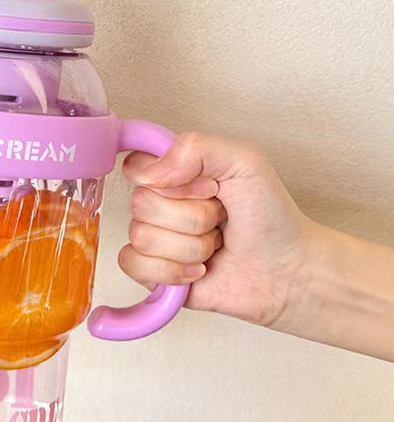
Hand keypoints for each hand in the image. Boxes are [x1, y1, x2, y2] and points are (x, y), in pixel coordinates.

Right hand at [121, 132, 317, 329]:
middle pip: (140, 204)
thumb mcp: (245, 162)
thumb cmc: (271, 216)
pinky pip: (134, 265)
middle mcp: (160, 203)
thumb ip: (197, 149)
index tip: (209, 188)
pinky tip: (198, 270)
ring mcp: (155, 238)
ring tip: (215, 246)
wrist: (287, 271)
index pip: (136, 166)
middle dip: (192, 218)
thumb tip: (151, 174)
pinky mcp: (153, 272)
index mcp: (175, 172)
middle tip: (220, 220)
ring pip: (142, 238)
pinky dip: (172, 271)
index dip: (170, 180)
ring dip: (190, 247)